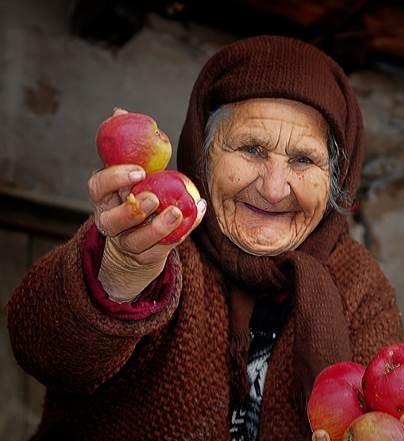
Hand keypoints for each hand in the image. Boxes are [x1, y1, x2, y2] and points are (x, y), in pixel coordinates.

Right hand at [89, 109, 205, 301]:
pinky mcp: (148, 256)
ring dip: (158, 227)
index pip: (97, 187)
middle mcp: (110, 222)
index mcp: (103, 198)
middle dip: (132, 210)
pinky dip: (184, 230)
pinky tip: (198, 212)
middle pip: (112, 220)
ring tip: (176, 211)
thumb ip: (126, 144)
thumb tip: (118, 111)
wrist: (137, 240)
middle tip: (153, 197)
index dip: (114, 179)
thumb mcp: (130, 171)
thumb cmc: (134, 194)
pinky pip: (166, 246)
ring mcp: (128, 242)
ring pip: (138, 240)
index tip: (139, 171)